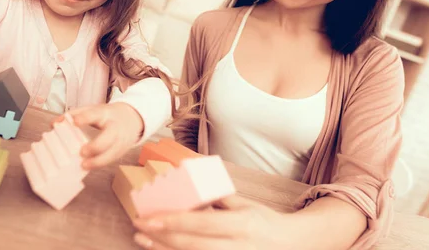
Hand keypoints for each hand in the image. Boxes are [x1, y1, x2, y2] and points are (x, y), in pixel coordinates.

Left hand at [51, 102, 143, 169]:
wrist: (132, 120)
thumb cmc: (107, 116)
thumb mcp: (94, 110)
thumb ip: (75, 114)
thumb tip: (55, 123)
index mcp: (105, 114)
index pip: (96, 114)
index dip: (86, 117)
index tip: (76, 122)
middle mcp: (115, 128)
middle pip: (109, 137)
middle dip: (96, 145)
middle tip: (82, 152)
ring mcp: (120, 141)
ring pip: (112, 153)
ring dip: (98, 161)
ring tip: (84, 165)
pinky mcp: (121, 152)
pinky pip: (111, 160)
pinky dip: (100, 164)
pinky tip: (89, 168)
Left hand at [132, 195, 292, 249]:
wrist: (290, 246)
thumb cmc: (262, 222)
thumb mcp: (244, 204)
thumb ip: (218, 198)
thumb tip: (188, 185)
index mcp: (241, 224)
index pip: (200, 224)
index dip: (172, 221)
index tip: (148, 217)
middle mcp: (237, 246)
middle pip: (192, 245)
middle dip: (161, 237)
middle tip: (138, 228)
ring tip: (143, 241)